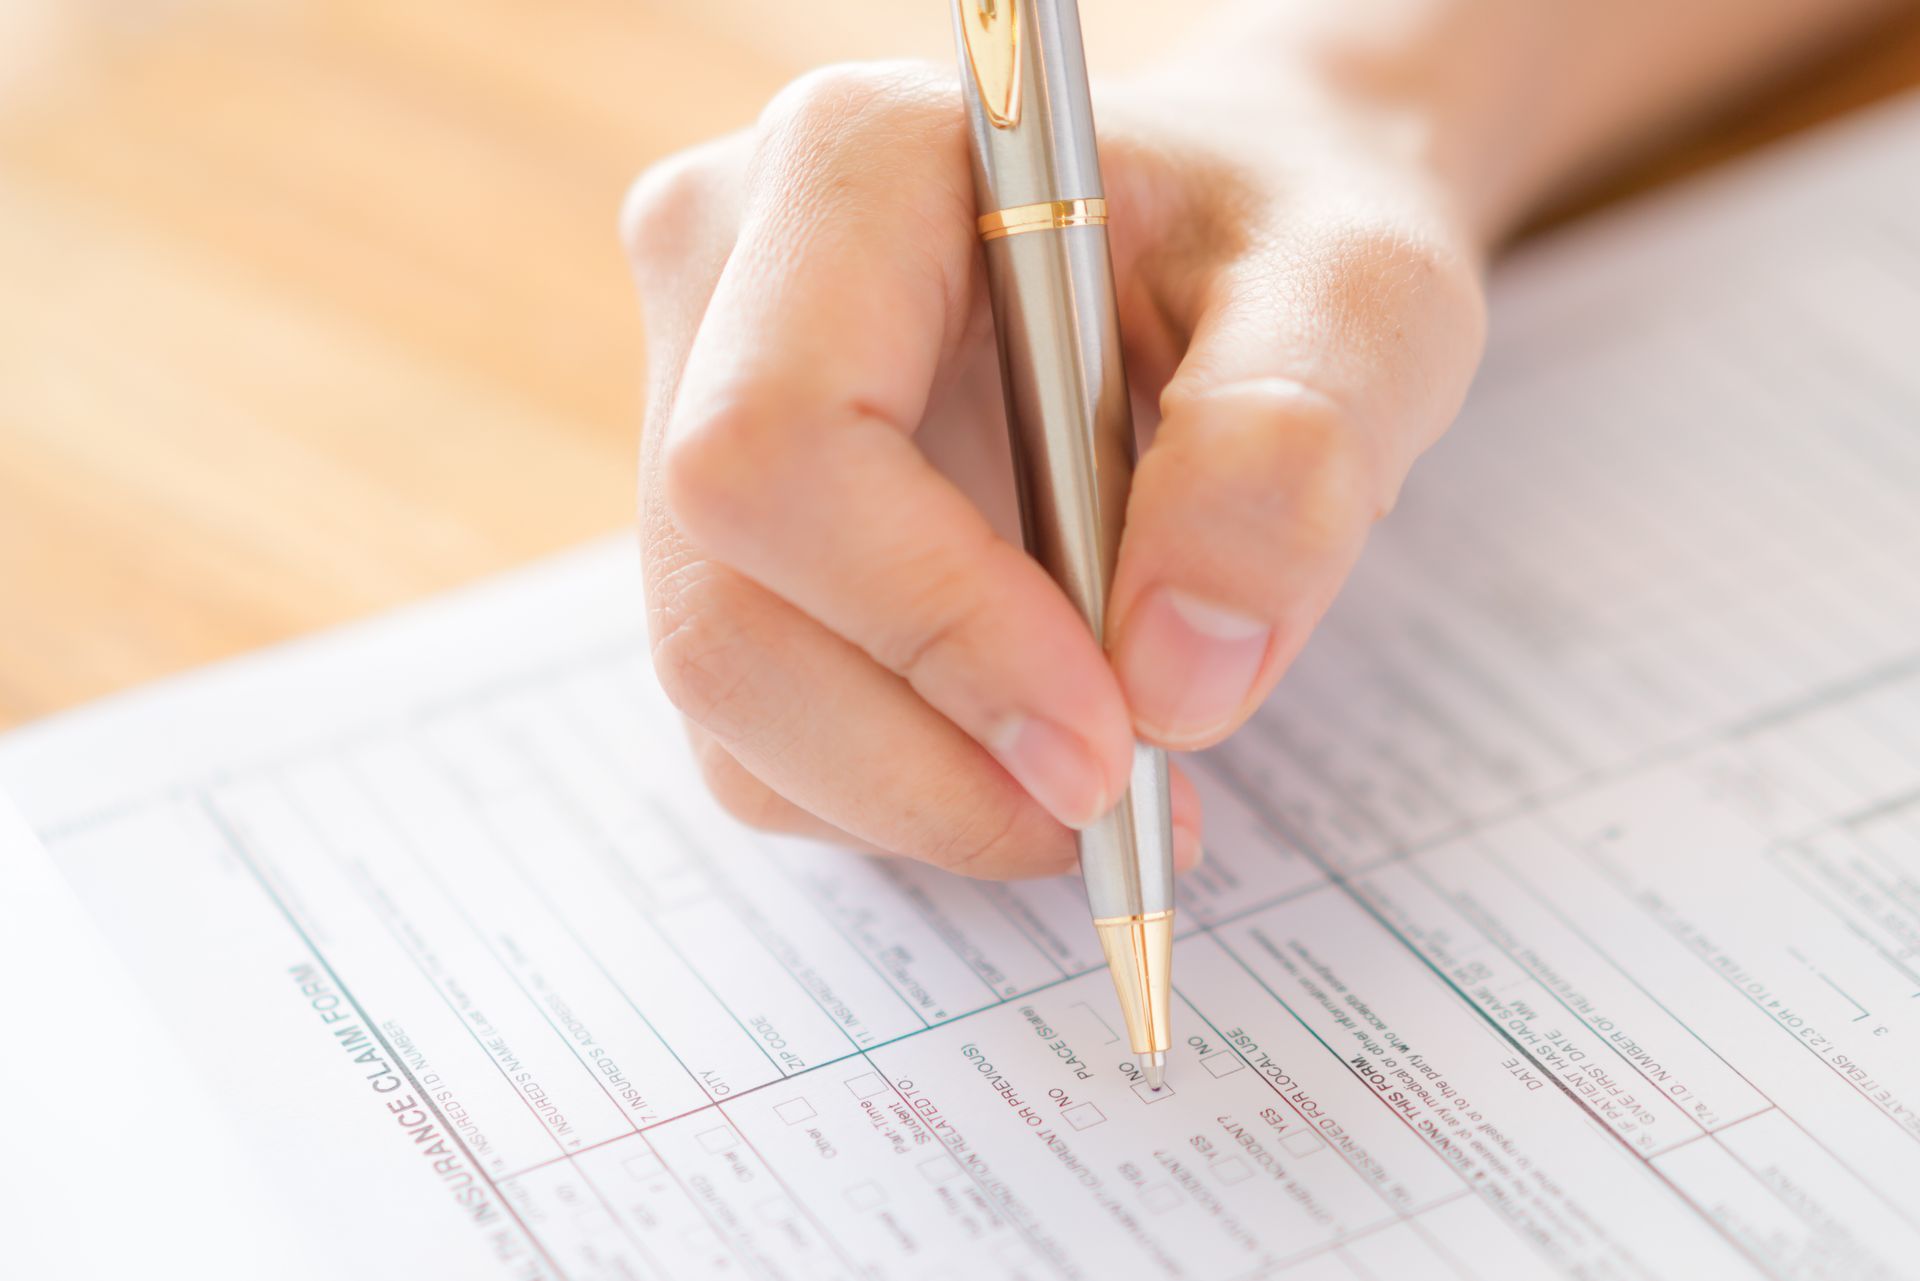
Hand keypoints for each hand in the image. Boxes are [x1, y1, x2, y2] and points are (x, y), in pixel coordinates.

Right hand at [623, 56, 1485, 878]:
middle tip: (1112, 805)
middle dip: (920, 758)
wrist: (1232, 237)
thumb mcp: (1362, 295)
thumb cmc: (1283, 231)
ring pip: (726, 689)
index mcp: (856, 163)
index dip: (931, 624)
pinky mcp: (729, 528)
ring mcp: (697, 403)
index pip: (782, 442)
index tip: (1109, 740)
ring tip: (1101, 779)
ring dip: (915, 789)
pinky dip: (894, 782)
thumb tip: (1173, 681)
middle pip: (721, 600)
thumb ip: (1289, 451)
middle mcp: (728, 273)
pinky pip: (755, 723)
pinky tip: (1024, 743)